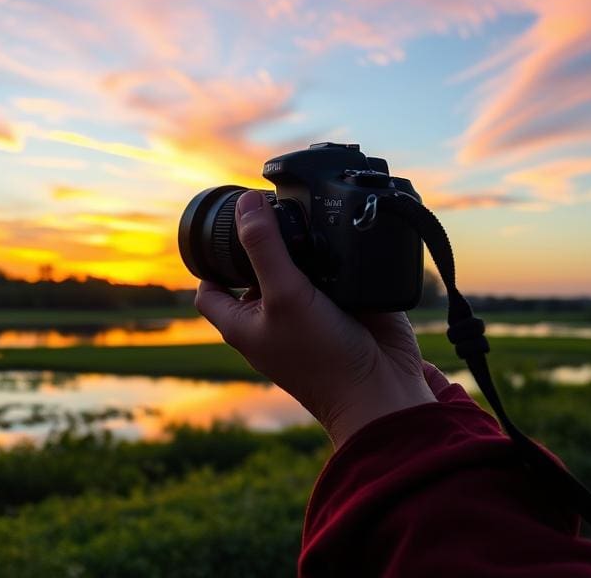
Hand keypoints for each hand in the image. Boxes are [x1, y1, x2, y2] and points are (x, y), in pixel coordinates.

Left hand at [196, 190, 438, 447]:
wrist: (381, 387)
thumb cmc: (322, 357)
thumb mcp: (284, 296)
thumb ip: (264, 248)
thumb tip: (247, 203)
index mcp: (243, 323)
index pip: (210, 290)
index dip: (208, 262)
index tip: (222, 231)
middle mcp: (272, 316)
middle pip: (255, 270)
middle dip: (262, 243)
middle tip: (270, 210)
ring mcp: (309, 310)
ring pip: (297, 266)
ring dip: (302, 246)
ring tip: (307, 219)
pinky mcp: (343, 305)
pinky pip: (333, 272)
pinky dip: (334, 254)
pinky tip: (339, 234)